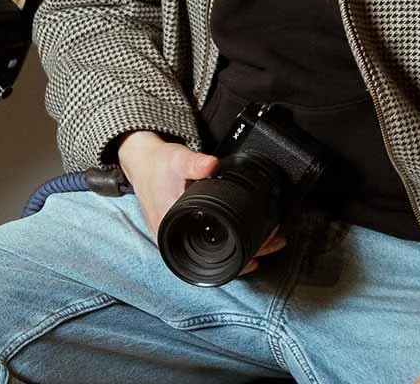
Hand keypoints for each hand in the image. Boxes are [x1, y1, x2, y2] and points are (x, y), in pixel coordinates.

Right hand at [117, 130, 285, 271]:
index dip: (237, 257)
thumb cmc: (159, 166)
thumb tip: (211, 164)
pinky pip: (211, 245)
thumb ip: (194, 163)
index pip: (209, 256)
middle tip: (274, 241)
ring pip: (216, 255)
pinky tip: (247, 237)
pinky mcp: (186, 232)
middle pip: (217, 259)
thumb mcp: (177, 161)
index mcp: (172, 231)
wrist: (144, 164)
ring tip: (269, 241)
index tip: (260, 248)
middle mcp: (176, 242)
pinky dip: (231, 242)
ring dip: (243, 250)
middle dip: (248, 254)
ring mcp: (181, 239)